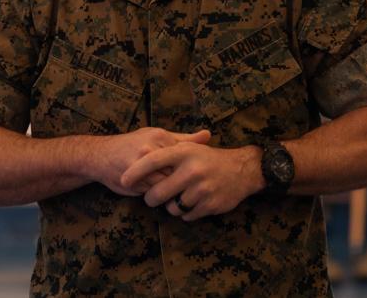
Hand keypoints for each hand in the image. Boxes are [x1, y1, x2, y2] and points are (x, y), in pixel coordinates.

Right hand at [92, 127, 210, 195]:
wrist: (99, 156)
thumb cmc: (132, 145)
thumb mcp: (157, 136)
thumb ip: (183, 139)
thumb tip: (208, 135)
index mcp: (161, 137)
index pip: (186, 157)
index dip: (188, 168)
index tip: (192, 173)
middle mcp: (151, 149)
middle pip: (176, 171)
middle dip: (178, 180)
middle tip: (182, 185)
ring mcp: (141, 165)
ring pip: (165, 184)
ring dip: (167, 189)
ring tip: (168, 189)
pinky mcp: (132, 180)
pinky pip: (151, 192)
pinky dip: (153, 193)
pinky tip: (150, 191)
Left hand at [120, 143, 263, 221]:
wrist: (243, 170)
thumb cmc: (209, 158)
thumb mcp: (190, 149)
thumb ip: (167, 151)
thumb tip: (139, 153)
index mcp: (185, 152)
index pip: (153, 161)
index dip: (135, 171)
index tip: (123, 180)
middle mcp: (192, 170)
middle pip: (158, 194)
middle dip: (151, 198)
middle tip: (153, 197)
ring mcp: (202, 189)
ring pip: (171, 208)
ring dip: (171, 206)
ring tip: (178, 197)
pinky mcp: (210, 205)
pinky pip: (187, 216)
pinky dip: (186, 212)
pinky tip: (193, 202)